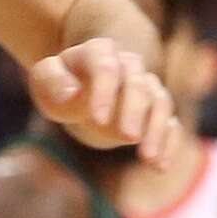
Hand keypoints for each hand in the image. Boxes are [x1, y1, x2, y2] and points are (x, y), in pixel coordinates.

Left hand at [30, 38, 178, 163]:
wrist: (80, 91)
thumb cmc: (60, 84)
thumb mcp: (45, 79)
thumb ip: (52, 80)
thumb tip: (71, 93)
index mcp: (99, 52)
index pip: (106, 68)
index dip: (104, 92)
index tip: (97, 119)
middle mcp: (129, 66)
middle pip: (138, 85)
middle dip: (134, 111)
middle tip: (128, 137)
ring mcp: (147, 87)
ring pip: (161, 103)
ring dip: (157, 131)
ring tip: (148, 159)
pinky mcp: (157, 111)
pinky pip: (171, 124)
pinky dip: (169, 143)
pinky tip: (160, 166)